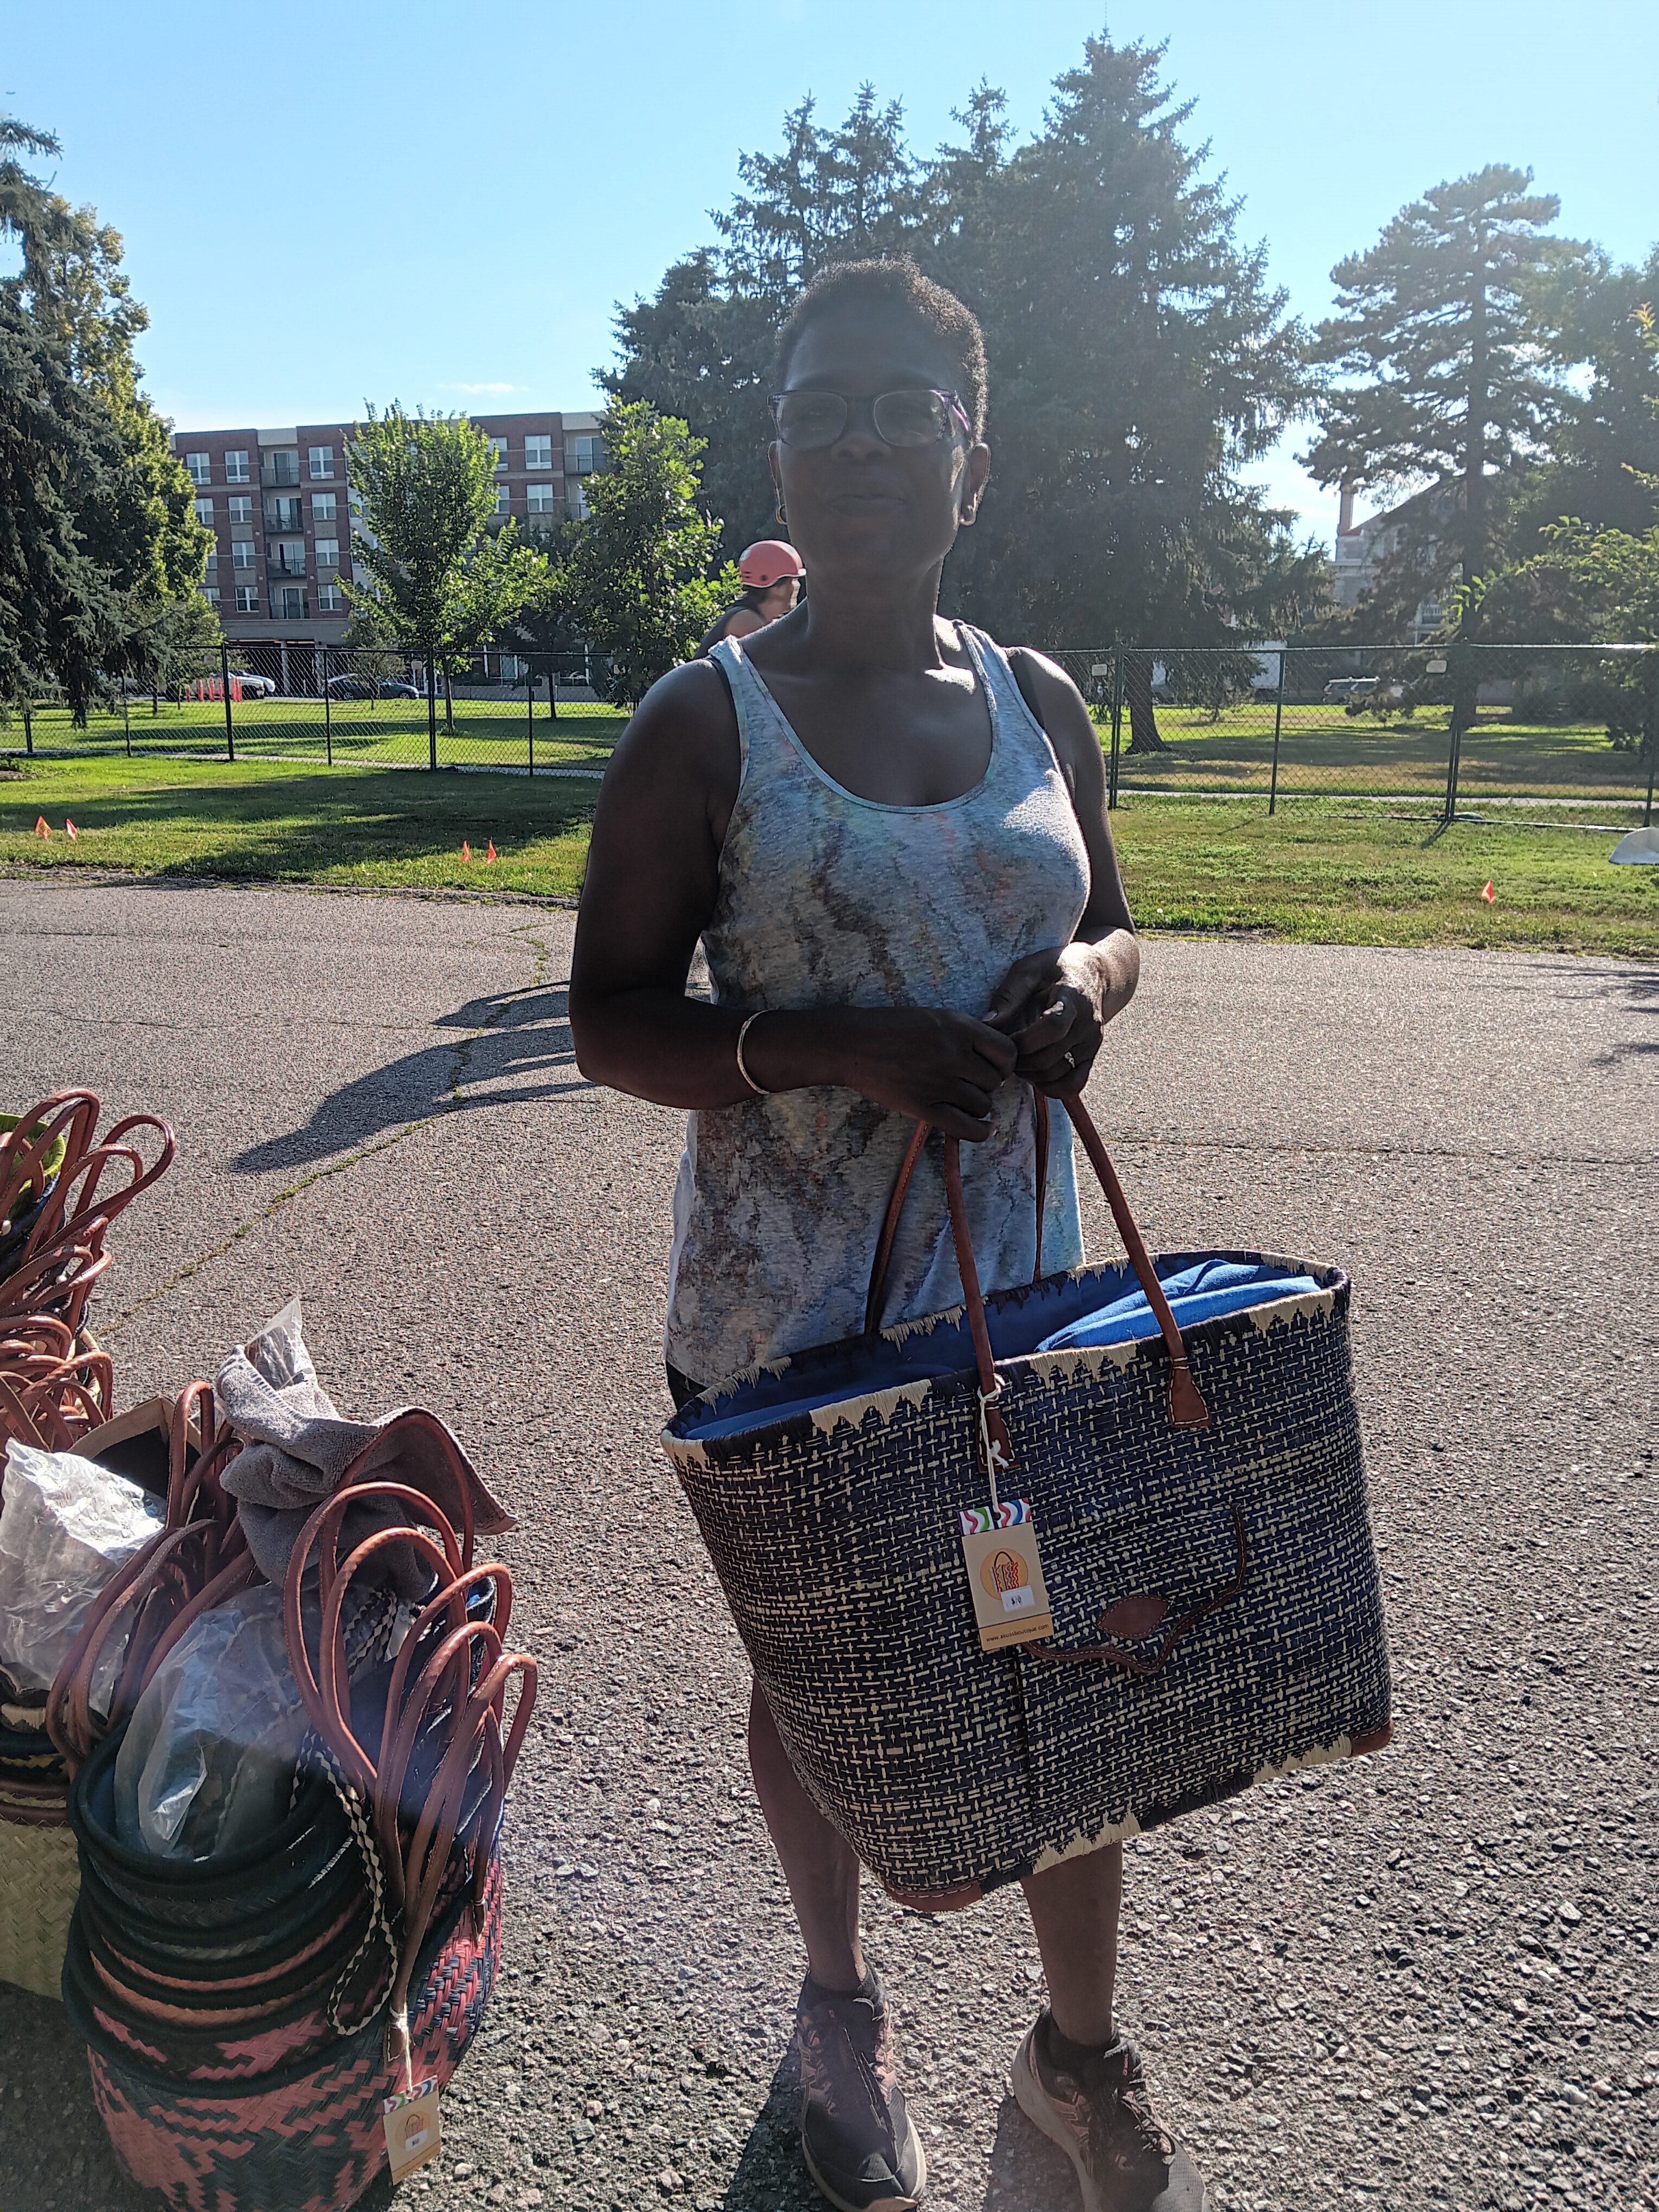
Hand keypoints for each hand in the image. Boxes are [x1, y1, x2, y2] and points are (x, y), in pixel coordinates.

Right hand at [792, 1005, 1018, 1141]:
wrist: (850, 1044)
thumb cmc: (889, 1028)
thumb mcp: (933, 1017)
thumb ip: (964, 1033)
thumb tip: (993, 1054)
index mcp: (958, 1026)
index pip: (1007, 1052)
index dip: (1003, 1063)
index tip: (991, 1066)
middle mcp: (953, 1054)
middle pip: (994, 1081)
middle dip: (985, 1084)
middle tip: (968, 1082)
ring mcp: (939, 1082)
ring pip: (982, 1104)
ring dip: (976, 1104)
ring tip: (959, 1099)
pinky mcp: (924, 1107)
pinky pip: (967, 1127)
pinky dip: (981, 1131)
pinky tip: (983, 1127)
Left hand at [985, 944, 1107, 1095]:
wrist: (1092, 973)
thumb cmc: (1054, 969)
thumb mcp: (1029, 970)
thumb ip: (1009, 996)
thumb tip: (987, 1025)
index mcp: (1072, 998)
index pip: (1053, 1027)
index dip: (1023, 1041)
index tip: (1004, 1039)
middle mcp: (1087, 1024)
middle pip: (1049, 1058)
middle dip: (1019, 1060)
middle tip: (1003, 1052)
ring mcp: (1091, 1043)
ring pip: (1058, 1075)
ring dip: (1030, 1074)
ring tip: (1017, 1059)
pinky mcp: (1091, 1056)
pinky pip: (1074, 1085)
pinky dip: (1051, 1088)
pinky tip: (1035, 1074)